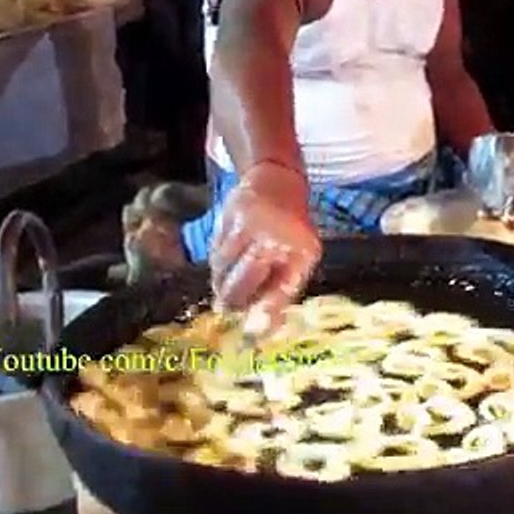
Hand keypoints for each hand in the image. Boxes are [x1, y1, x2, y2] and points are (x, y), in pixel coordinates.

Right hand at [208, 163, 320, 334]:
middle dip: (231, 301)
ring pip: (222, 268)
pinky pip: (214, 250)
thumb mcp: (299, 260)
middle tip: (227, 310)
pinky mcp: (227, 215)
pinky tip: (225, 263)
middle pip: (240, 283)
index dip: (264, 312)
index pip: (280, 290)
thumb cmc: (292, 231)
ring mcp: (248, 224)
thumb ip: (281, 293)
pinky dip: (217, 263)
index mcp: (299, 251)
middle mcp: (274, 237)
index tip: (250, 332)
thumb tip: (260, 331)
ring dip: (221, 282)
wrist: (277, 182)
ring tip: (226, 285)